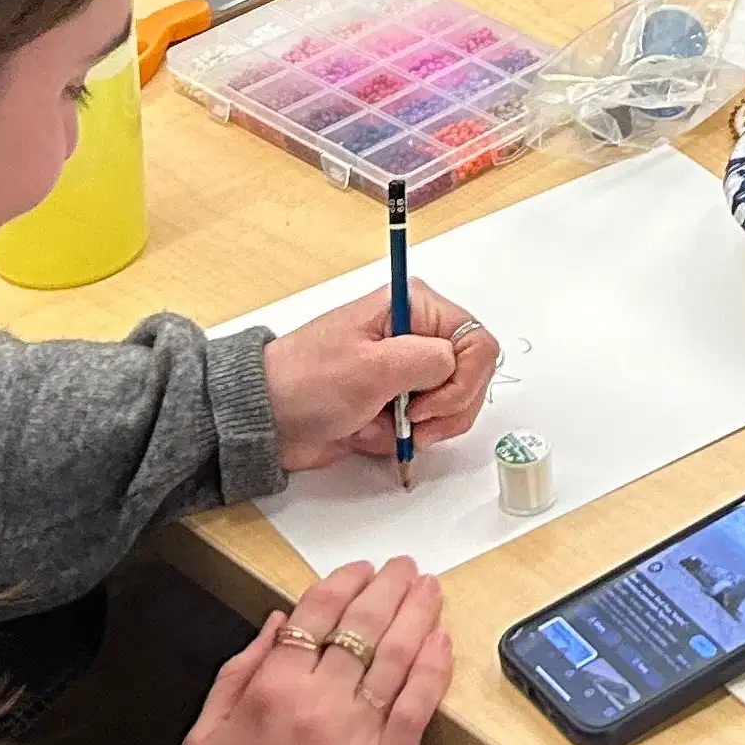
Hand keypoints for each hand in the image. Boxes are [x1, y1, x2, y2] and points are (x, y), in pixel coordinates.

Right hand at [187, 556, 449, 744]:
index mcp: (273, 690)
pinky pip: (418, 705)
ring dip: (418, 615)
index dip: (342, 583)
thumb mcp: (208, 733)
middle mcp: (320, 703)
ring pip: (397, 656)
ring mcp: (359, 731)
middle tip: (403, 566)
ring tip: (428, 588)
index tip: (360, 568)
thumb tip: (275, 622)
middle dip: (388, 588)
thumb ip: (239, 673)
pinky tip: (441, 640)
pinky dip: (434, 668)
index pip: (316, 615)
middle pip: (363, 627)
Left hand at [267, 280, 500, 472]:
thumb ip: (428, 361)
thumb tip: (456, 365)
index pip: (477, 341)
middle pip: (471, 376)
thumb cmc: (306, 383)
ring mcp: (407, 370)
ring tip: (383, 427)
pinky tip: (369, 431)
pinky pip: (425, 425)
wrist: (267, 420)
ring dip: (421, 428)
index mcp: (414, 307)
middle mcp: (416, 334)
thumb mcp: (371, 367)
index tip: (429, 405)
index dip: (463, 381)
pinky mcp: (397, 400)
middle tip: (413, 424)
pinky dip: (402, 437)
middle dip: (446, 409)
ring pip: (451, 406)